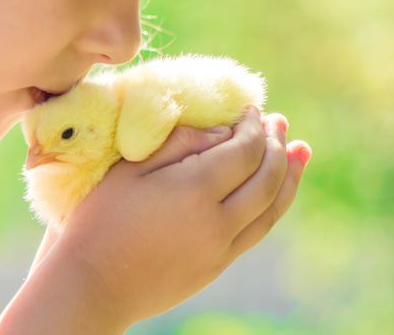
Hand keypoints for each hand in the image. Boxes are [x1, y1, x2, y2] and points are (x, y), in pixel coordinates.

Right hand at [39, 108, 309, 327]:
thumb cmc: (101, 220)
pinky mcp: (217, 268)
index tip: (252, 109)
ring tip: (300, 151)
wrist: (92, 285)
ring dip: (289, 176)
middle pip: (267, 178)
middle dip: (277, 145)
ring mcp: (221, 249)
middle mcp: (218, 222)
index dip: (253, 127)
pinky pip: (257, 231)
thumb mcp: (130, 169)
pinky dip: (274, 205)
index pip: (244, 150)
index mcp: (195, 191)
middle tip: (279, 121)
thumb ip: (179, 144)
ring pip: (271, 209)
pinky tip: (276, 192)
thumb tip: (223, 131)